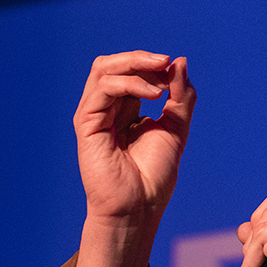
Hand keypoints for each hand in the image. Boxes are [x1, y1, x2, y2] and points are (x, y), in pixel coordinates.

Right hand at [75, 52, 194, 225]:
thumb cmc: (154, 175)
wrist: (139, 207)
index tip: (177, 71)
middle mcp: (107, 108)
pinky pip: (103, 89)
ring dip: (135, 65)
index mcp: (126, 108)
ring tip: (161, 80)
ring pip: (104, 69)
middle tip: (166, 62)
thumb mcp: (176, 128)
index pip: (132, 71)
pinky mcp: (86, 123)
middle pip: (114, 64)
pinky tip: (153, 94)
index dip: (153, 66)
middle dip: (141, 58)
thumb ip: (180, 96)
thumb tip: (180, 61)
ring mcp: (94, 114)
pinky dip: (130, 84)